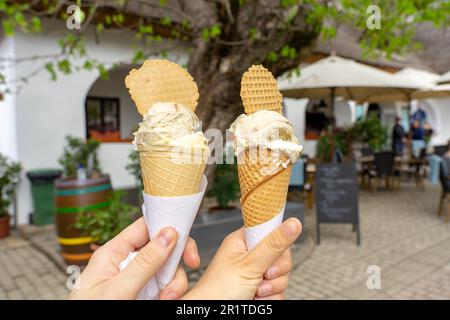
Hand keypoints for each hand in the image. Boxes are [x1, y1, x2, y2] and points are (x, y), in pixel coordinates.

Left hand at [69, 217, 199, 299]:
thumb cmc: (90, 313)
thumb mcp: (118, 289)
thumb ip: (144, 262)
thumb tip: (169, 233)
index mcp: (113, 253)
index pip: (144, 227)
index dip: (166, 227)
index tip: (184, 237)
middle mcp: (126, 263)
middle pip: (162, 248)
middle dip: (176, 259)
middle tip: (192, 264)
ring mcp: (136, 280)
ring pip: (167, 270)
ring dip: (174, 282)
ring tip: (166, 298)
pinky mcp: (143, 295)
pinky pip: (165, 286)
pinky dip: (171, 293)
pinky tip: (166, 300)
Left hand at [184, 218, 300, 299]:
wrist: (211, 313)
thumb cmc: (219, 289)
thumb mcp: (250, 264)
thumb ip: (274, 244)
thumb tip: (294, 222)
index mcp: (243, 241)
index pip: (270, 229)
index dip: (277, 240)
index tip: (274, 252)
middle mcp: (250, 255)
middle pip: (281, 255)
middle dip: (277, 270)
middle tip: (264, 275)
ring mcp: (256, 272)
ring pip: (282, 275)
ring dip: (273, 287)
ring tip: (256, 291)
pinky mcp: (261, 289)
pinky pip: (279, 290)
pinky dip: (271, 297)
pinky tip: (257, 298)